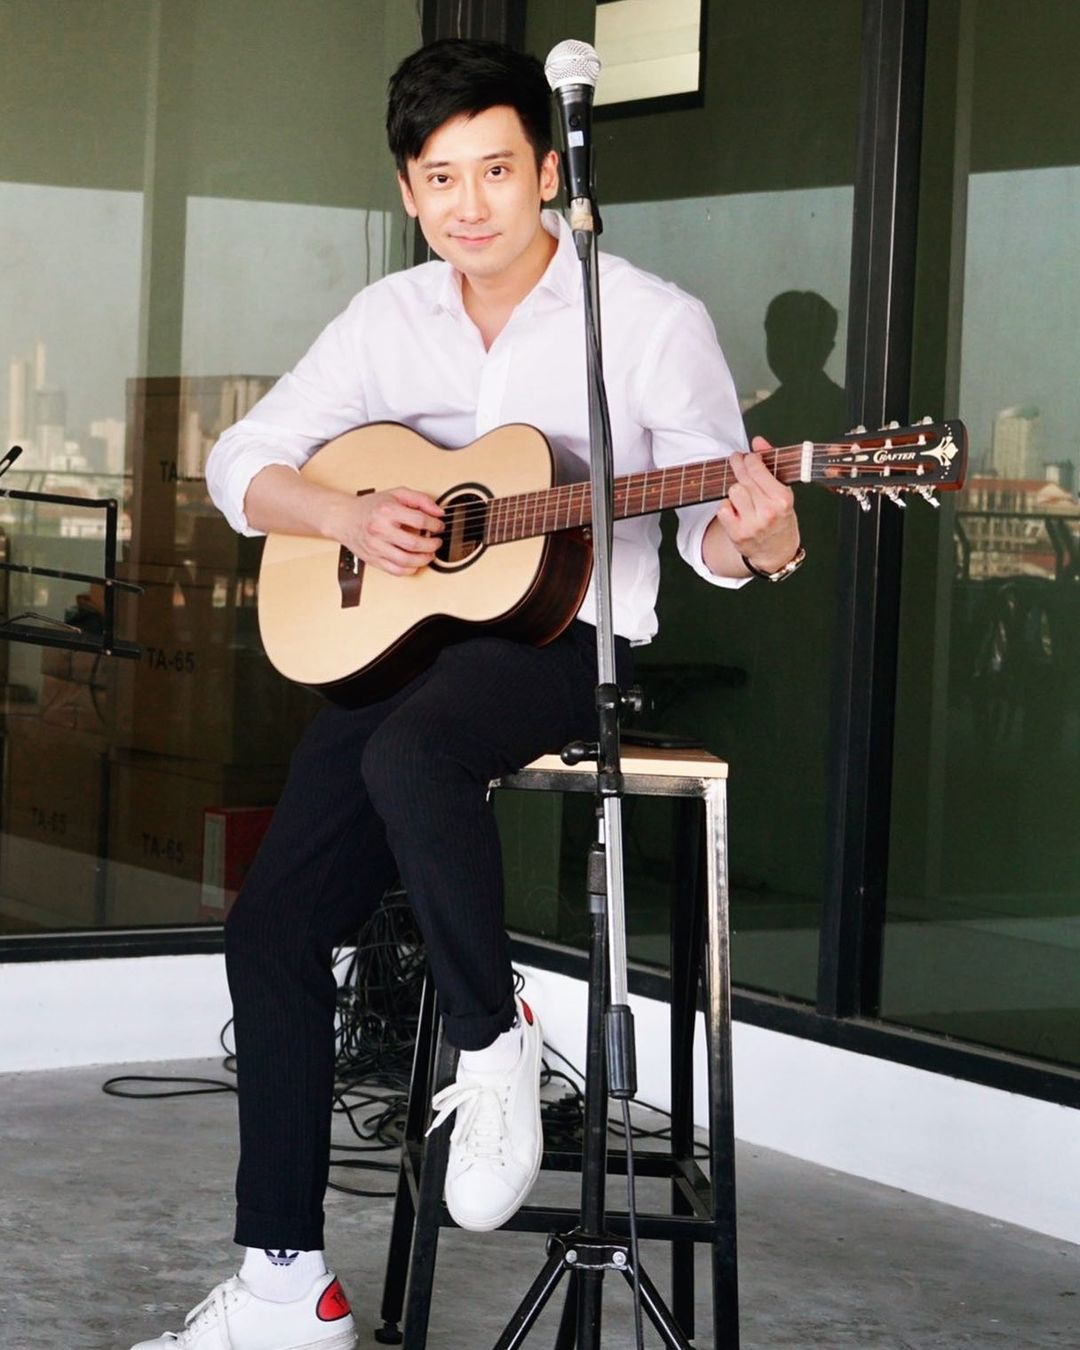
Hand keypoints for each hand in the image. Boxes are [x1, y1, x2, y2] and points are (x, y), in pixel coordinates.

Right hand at [329, 486, 443, 575]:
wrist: (345, 518)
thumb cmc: (371, 506)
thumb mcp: (396, 494)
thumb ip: (420, 499)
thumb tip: (438, 512)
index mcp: (387, 511)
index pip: (419, 520)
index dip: (435, 525)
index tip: (439, 526)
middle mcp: (380, 529)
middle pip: (414, 543)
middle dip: (432, 545)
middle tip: (437, 542)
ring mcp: (376, 546)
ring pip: (406, 560)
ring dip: (424, 559)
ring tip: (429, 554)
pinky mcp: (373, 559)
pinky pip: (395, 570)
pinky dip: (410, 569)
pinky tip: (415, 563)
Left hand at [713, 437, 799, 573]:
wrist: (777, 553)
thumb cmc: (781, 519)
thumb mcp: (783, 492)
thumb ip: (771, 464)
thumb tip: (758, 441)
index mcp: (782, 499)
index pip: (757, 469)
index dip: (748, 458)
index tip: (746, 456)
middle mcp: (768, 512)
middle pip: (743, 478)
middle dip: (738, 466)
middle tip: (736, 460)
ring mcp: (751, 524)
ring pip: (733, 491)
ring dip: (735, 490)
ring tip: (743, 495)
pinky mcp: (737, 534)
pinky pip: (723, 509)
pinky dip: (727, 507)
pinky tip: (737, 510)